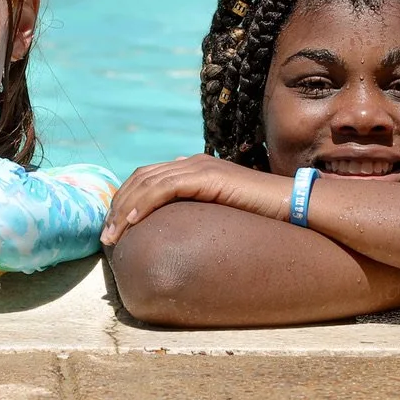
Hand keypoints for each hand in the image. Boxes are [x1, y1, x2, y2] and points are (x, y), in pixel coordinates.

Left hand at [101, 155, 293, 245]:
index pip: (147, 178)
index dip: (125, 201)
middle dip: (118, 206)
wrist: (294, 204)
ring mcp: (199, 166)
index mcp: (193, 168)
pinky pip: (165, 188)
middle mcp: (191, 162)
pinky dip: (144, 204)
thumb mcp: (221, 214)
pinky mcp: (207, 177)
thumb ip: (200, 214)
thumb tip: (180, 234)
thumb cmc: (262, 216)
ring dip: (124, 209)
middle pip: (140, 178)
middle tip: (106, 237)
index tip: (114, 229)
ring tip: (112, 236)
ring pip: (147, 183)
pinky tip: (133, 223)